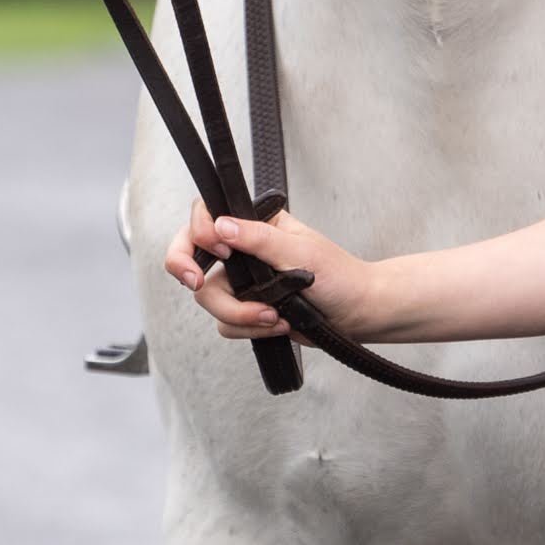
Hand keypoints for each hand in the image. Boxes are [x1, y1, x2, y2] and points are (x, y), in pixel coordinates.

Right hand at [164, 200, 369, 342]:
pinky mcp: (246, 310)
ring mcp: (242, 282)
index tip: (219, 249)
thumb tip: (221, 226)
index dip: (200, 233)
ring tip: (274, 316)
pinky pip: (226, 323)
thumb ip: (258, 238)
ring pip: (209, 297)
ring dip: (239, 312)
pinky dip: (250, 327)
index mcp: (254, 224)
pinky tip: (279, 324)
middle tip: (195, 282)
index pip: (206, 216)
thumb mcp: (299, 251)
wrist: (357, 314)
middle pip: (193, 258)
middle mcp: (242, 251)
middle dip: (187, 270)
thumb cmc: (339, 276)